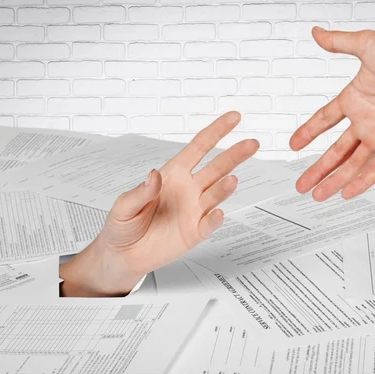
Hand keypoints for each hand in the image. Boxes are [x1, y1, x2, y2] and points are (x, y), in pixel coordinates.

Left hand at [60, 112, 258, 296]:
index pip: (200, 147)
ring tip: (232, 180)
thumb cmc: (123, 225)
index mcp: (173, 174)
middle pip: (217, 167)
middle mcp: (189, 189)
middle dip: (235, 155)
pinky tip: (218, 213)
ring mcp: (194, 210)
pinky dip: (214, 219)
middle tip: (252, 144)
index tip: (234, 118)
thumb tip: (154, 175)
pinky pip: (209, 224)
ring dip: (225, 187)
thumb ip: (141, 191)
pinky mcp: (195, 232)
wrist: (123, 255)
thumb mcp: (124, 205)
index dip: (216, 132)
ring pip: (216, 193)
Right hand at [290, 27, 374, 200]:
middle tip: (301, 183)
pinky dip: (362, 181)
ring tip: (317, 194)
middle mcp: (365, 119)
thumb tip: (316, 32)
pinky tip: (347, 193)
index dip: (308, 132)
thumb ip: (338, 42)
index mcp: (354, 98)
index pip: (324, 120)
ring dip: (333, 180)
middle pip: (335, 151)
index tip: (294, 145)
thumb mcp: (366, 44)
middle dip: (317, 168)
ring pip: (351, 164)